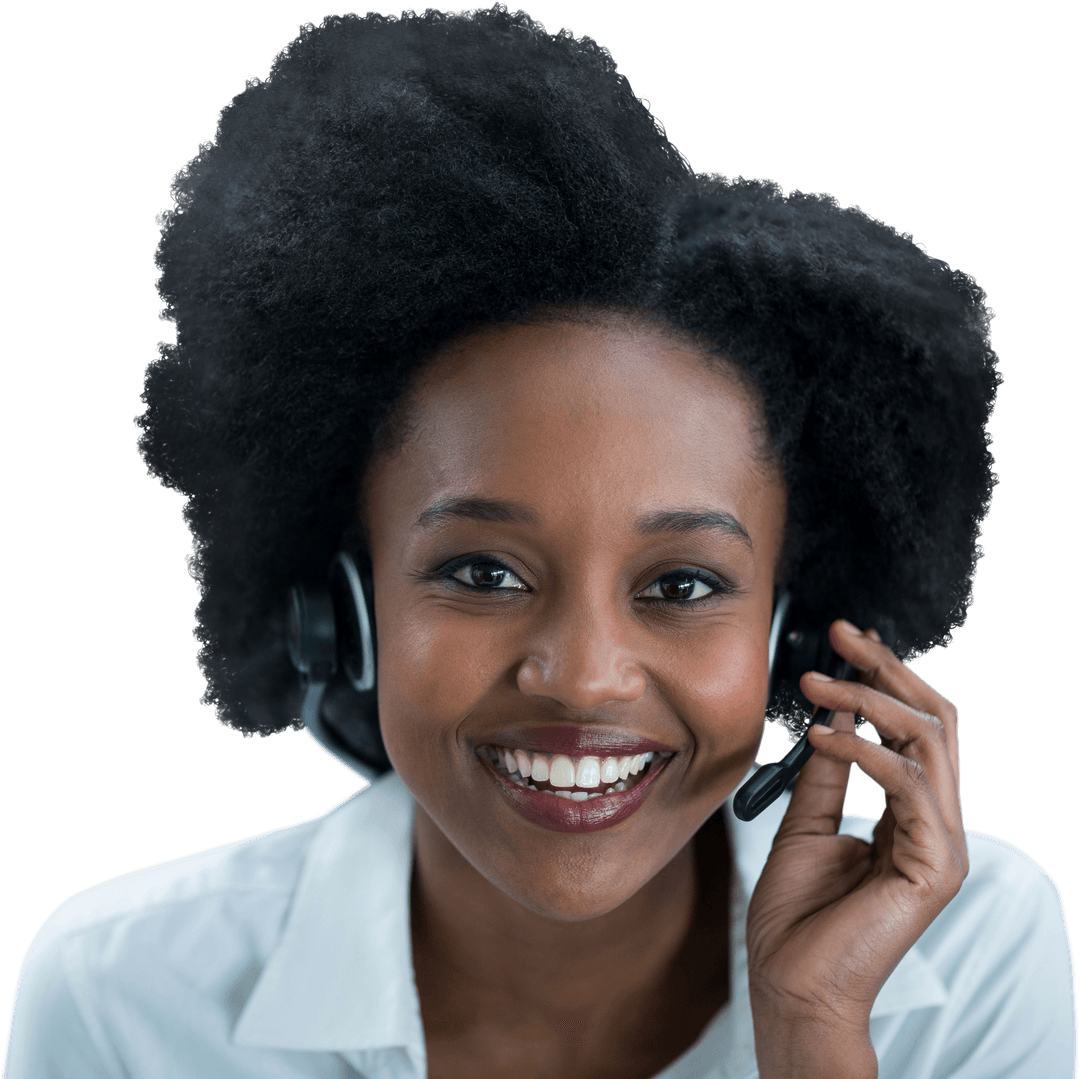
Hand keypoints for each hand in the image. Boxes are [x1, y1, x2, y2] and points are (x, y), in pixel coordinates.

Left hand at [745, 620, 967, 1078]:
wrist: (791, 983)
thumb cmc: (796, 915)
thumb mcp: (807, 822)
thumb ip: (829, 772)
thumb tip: (835, 719)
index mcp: (911, 813)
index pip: (915, 727)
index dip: (885, 677)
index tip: (847, 640)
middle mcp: (936, 823)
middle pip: (933, 720)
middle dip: (887, 669)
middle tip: (843, 635)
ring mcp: (942, 844)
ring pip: (928, 740)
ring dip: (868, 699)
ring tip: (818, 685)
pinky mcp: (935, 864)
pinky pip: (910, 783)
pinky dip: (863, 749)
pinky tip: (821, 734)